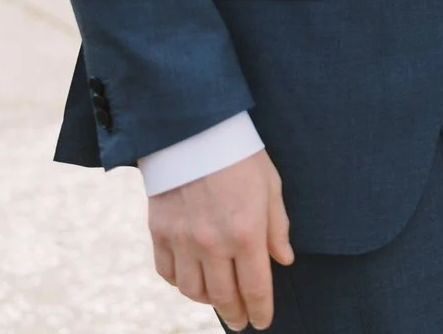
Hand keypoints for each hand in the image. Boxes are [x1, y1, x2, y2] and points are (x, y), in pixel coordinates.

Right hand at [148, 149, 293, 329]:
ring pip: (193, 291)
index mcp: (246, 232)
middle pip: (223, 297)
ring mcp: (182, 240)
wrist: (192, 129)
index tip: (262, 322)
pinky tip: (192, 280)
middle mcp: (213, 242)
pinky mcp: (159, 232)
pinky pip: (168, 273)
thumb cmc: (239, 154)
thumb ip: (277, 227)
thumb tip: (284, 260)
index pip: (255, 288)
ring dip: (208, 301)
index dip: (260, 310)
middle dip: (235, 313)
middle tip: (240, 320)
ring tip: (218, 299)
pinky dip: (180, 283)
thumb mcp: (270, 186)